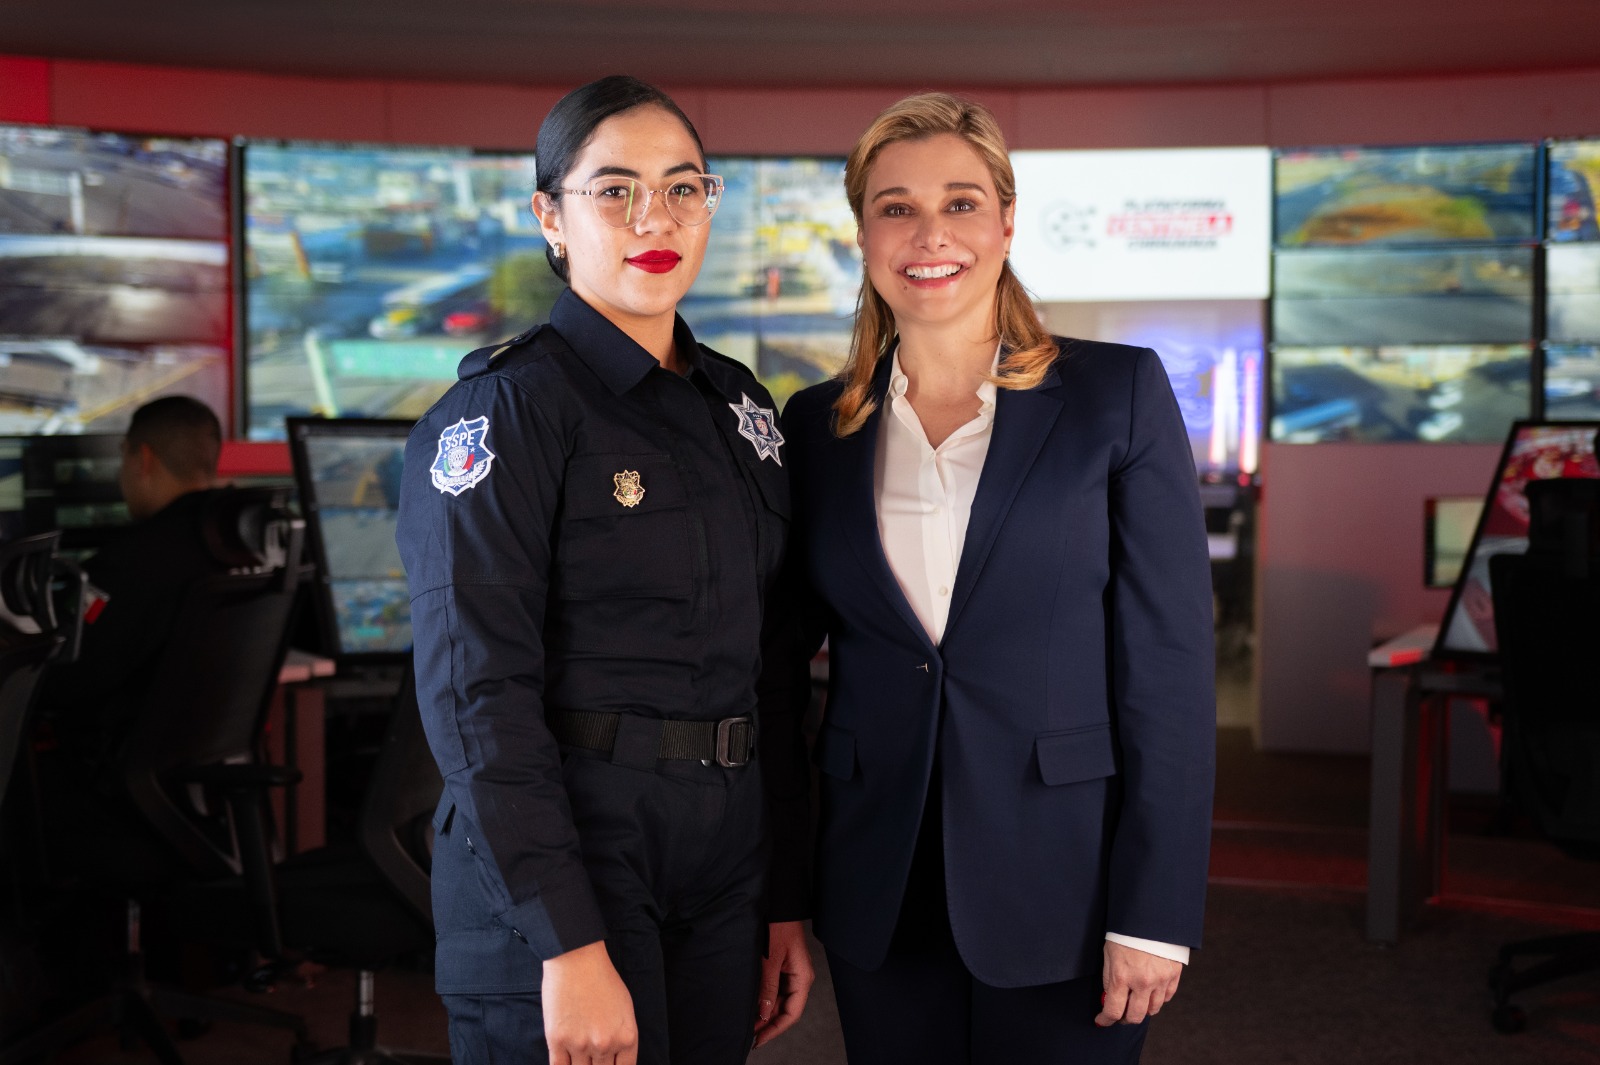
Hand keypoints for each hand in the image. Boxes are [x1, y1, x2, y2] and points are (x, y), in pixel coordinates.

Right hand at [542, 941, 637, 1064]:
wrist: (577, 958)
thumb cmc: (603, 979)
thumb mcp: (625, 1009)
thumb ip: (623, 1038)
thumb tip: (616, 1060)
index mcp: (627, 1037)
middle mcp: (605, 1044)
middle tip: (592, 1061)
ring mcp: (580, 1044)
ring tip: (579, 1056)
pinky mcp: (557, 1041)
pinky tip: (565, 1063)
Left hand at [752, 921, 814, 1047]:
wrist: (778, 904)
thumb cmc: (778, 925)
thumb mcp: (770, 959)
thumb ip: (767, 987)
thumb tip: (764, 1013)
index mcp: (802, 978)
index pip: (791, 1013)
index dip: (775, 1029)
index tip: (758, 1040)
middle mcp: (799, 978)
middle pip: (785, 1009)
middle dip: (768, 1024)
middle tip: (749, 1035)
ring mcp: (790, 972)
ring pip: (779, 1001)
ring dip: (765, 1012)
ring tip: (748, 1023)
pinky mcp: (781, 967)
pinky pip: (774, 989)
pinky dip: (764, 999)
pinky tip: (752, 1005)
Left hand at [1095, 941, 1181, 1026]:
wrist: (1149, 916)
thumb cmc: (1125, 933)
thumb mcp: (1109, 954)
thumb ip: (1109, 979)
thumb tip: (1109, 998)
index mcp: (1122, 976)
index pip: (1113, 1011)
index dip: (1106, 1020)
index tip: (1102, 1020)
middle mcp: (1143, 982)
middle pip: (1135, 1017)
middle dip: (1124, 1019)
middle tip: (1120, 1014)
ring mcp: (1160, 980)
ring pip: (1153, 1010)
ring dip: (1142, 1009)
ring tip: (1136, 1001)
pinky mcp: (1173, 975)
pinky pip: (1166, 998)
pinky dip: (1157, 999)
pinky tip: (1150, 992)